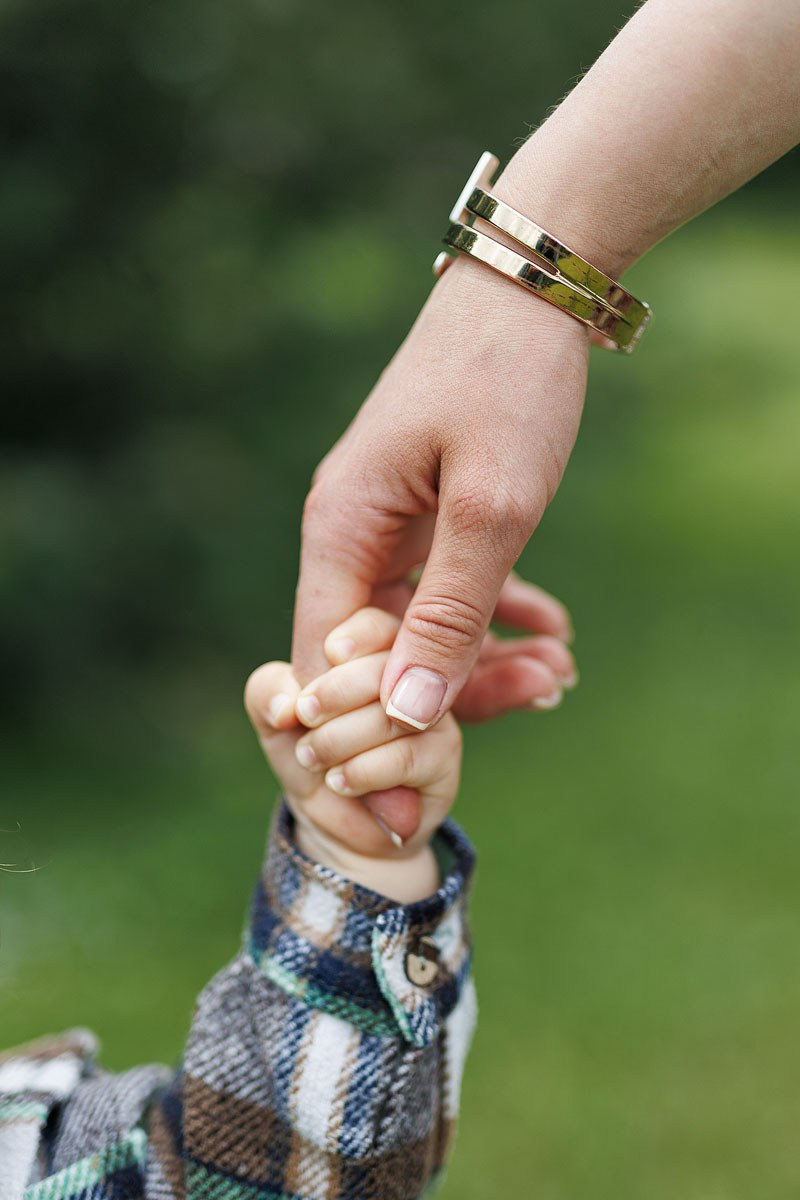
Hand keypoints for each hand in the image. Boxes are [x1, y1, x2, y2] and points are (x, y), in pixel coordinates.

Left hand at [244, 609, 461, 902]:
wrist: (332, 817)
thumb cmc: (309, 750)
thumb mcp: (275, 718)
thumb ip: (269, 691)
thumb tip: (290, 705)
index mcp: (376, 645)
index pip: (375, 624)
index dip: (343, 647)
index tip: (317, 677)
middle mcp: (414, 668)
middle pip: (388, 663)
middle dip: (333, 696)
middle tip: (304, 722)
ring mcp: (435, 708)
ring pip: (395, 711)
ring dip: (339, 740)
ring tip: (314, 758)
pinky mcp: (445, 753)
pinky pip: (408, 753)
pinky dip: (363, 771)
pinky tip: (341, 781)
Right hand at [292, 257, 587, 729]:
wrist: (529, 291)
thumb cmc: (506, 384)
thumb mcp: (491, 508)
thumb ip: (450, 613)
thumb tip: (406, 714)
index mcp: (339, 532)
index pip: (327, 664)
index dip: (371, 729)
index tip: (437, 766)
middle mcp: (349, 534)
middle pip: (377, 653)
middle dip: (454, 689)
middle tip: (549, 690)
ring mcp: (386, 525)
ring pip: (419, 625)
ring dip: (485, 655)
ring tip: (562, 667)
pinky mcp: (424, 515)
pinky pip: (445, 590)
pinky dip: (494, 614)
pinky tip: (552, 627)